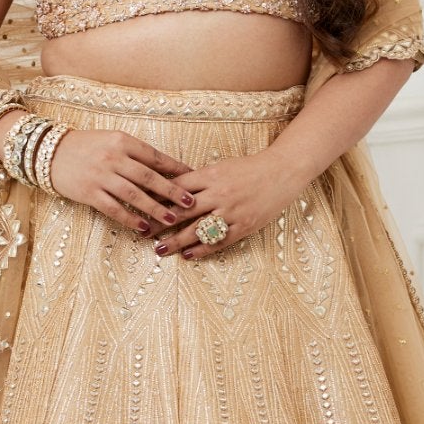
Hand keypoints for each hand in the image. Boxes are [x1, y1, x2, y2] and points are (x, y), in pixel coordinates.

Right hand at [45, 126, 199, 235]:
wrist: (49, 152)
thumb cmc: (85, 146)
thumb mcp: (111, 140)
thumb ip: (134, 153)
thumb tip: (163, 170)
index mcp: (122, 141)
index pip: (155, 157)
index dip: (176, 169)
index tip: (193, 179)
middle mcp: (113, 157)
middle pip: (148, 177)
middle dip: (171, 191)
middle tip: (189, 203)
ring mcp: (101, 175)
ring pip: (133, 194)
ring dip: (154, 208)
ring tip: (171, 219)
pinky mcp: (89, 192)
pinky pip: (113, 208)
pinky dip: (130, 218)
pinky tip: (143, 227)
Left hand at [149, 149, 305, 259]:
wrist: (283, 172)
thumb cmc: (250, 168)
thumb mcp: (222, 167)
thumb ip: (199, 179)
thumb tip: (172, 188)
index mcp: (211, 175)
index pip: (177, 188)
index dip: (157, 199)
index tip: (141, 207)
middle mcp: (219, 194)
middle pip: (182, 212)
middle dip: (160, 223)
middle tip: (143, 233)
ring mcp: (231, 211)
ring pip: (198, 230)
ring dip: (177, 241)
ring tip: (161, 249)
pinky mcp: (244, 225)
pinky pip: (219, 241)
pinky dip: (202, 249)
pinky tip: (189, 255)